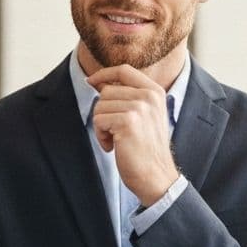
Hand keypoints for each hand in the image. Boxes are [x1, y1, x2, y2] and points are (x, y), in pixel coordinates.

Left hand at [86, 64, 179, 205]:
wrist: (156, 176)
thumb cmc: (146, 150)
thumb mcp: (144, 116)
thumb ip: (128, 97)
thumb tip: (98, 82)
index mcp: (155, 92)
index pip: (124, 70)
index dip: (104, 74)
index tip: (90, 81)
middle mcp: (149, 96)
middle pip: (107, 90)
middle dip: (103, 112)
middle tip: (115, 131)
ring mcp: (139, 107)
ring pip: (100, 106)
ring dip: (102, 126)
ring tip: (117, 140)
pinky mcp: (127, 121)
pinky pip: (98, 120)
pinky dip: (101, 136)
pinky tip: (113, 146)